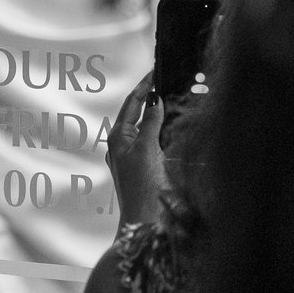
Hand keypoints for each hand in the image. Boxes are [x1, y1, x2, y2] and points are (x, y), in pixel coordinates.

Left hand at [106, 71, 165, 224]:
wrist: (145, 222)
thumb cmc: (142, 187)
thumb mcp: (147, 149)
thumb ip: (151, 122)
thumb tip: (155, 99)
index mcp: (118, 137)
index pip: (132, 103)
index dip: (144, 85)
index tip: (156, 70)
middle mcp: (123, 146)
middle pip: (139, 113)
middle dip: (152, 98)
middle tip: (168, 80)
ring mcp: (134, 158)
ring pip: (147, 128)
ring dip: (159, 114)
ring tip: (173, 99)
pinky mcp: (146, 169)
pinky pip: (155, 142)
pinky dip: (164, 131)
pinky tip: (175, 129)